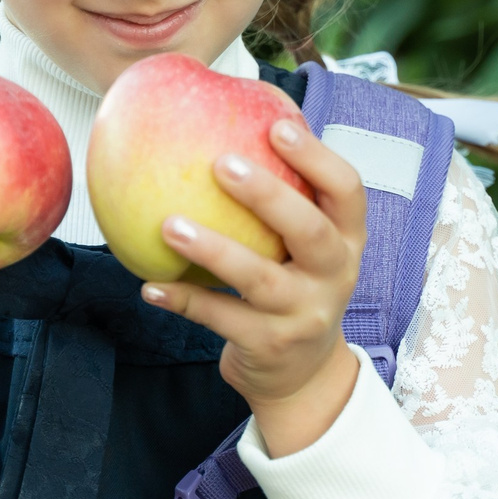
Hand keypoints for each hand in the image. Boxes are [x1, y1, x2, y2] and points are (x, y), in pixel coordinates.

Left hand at [140, 119, 366, 456]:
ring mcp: (305, 314)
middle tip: (221, 163)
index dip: (317, 157)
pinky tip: (149, 285)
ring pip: (259, 279)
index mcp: (347, 239)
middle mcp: (335, 275)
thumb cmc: (294, 286)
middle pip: (310, 231)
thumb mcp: (306, 247)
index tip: (278, 125)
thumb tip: (229, 123)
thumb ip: (285, 198)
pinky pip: (221, 319)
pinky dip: (183, 301)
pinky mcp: (271, 346)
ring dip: (213, 250)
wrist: (303, 375)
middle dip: (268, 195)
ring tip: (169, 224)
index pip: (348, 191)